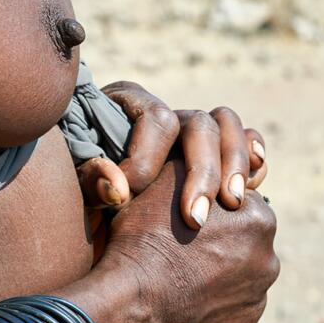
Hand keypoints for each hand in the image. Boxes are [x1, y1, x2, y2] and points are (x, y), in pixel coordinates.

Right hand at [65, 158, 278, 322]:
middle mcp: (268, 261)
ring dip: (215, 282)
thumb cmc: (141, 240)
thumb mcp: (163, 183)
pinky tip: (180, 311)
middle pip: (242, 248)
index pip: (236, 207)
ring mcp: (257, 304)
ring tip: (175, 283)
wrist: (127, 307)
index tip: (182, 220)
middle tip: (177, 253)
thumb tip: (204, 161)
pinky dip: (209, 316)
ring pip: (236, 285)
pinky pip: (227, 320)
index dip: (207, 210)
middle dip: (218, 248)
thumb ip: (194, 168)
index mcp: (258, 218)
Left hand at [76, 81, 266, 229]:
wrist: (86, 215)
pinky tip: (252, 186)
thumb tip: (117, 188)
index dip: (146, 158)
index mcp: (126, 105)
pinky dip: (252, 160)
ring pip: (227, 127)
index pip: (154, 120)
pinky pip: (244, 144)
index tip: (128, 198)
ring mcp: (190, 131)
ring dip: (235, 163)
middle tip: (196, 217)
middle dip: (202, 170)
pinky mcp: (212, 154)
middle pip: (199, 124)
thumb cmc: (71, 192)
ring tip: (232, 203)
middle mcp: (163, 113)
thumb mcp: (70, 183)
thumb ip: (89, 180)